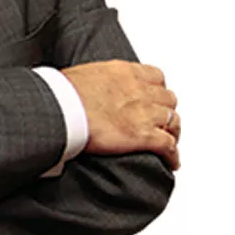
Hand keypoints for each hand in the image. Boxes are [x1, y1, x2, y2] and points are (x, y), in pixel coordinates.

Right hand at [62, 60, 180, 168]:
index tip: (152, 97)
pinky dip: (173, 155)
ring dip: (172, 131)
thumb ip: (95, 81)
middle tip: (159, 121)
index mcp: (125, 72)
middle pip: (168, 99)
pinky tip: (172, 162)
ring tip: (169, 141)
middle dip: (165, 110)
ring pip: (173, 121)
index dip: (156, 89)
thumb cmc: (63, 93)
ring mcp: (144, 112)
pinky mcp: (143, 136)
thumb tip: (84, 89)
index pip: (155, 77)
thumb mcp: (82, 76)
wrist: (61, 108)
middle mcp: (139, 90)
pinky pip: (169, 146)